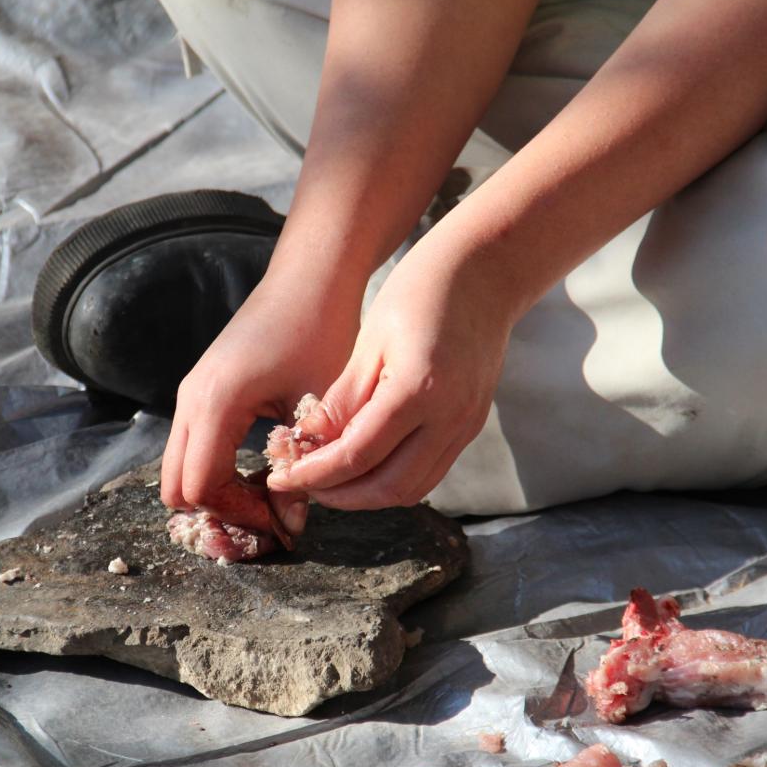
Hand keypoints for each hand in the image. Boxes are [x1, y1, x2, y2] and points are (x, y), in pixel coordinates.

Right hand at [160, 266, 361, 535]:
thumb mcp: (317, 407)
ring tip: (269, 498)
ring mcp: (191, 393)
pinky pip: (193, 448)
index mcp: (215, 402)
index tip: (282, 520)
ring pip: (180, 470)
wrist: (311, 279)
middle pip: (176, 487)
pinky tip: (262, 472)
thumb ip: (301, 467)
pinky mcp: (202, 391)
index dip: (239, 515)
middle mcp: (191, 398)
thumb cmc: (321, 331)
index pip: (202, 488)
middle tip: (269, 518)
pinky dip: (218, 472)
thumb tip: (290, 523)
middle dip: (219, 512)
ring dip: (218, 493)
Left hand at [265, 226, 517, 509]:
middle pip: (388, 487)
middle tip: (301, 483)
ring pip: (413, 489)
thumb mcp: (369, 340)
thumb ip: (342, 399)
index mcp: (419, 390)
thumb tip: (308, 442)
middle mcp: (450, 418)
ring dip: (367, 494)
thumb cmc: (421, 291)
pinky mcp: (471, 426)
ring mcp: (466, 426)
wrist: (486, 272)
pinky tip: (363, 465)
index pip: (358, 456)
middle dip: (340, 495)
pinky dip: (393, 479)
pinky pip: (430, 472)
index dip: (315, 475)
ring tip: (328, 479)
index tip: (281, 477)